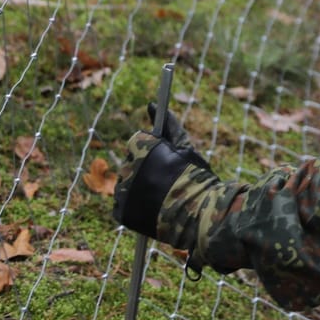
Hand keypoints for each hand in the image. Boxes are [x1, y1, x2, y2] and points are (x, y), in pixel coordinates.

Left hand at [111, 109, 217, 246]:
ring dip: (138, 187)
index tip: (166, 163)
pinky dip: (132, 206)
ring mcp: (123, 190)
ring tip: (159, 197)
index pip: (137, 143)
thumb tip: (151, 104)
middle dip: (145, 169)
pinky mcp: (121, 211)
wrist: (198, 215)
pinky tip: (150, 208)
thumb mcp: (185, 147)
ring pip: (125, 184)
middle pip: (130, 163)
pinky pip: (121, 205)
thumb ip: (168, 124)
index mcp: (141, 146)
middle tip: (166, 182)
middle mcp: (128, 166)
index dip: (152, 152)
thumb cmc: (195, 177)